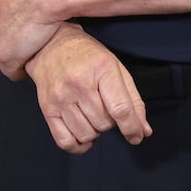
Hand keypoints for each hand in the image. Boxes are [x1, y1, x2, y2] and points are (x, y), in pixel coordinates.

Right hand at [24, 24, 150, 154]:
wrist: (50, 45)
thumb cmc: (87, 56)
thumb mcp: (116, 68)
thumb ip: (133, 100)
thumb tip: (143, 131)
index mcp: (101, 69)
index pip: (120, 109)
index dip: (132, 128)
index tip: (135, 135)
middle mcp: (78, 83)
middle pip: (104, 123)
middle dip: (110, 122)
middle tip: (103, 108)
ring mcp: (60, 97)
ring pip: (86, 134)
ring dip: (94, 131)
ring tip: (90, 115)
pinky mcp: (46, 108)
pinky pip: (64, 141)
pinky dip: (77, 146)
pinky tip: (82, 135)